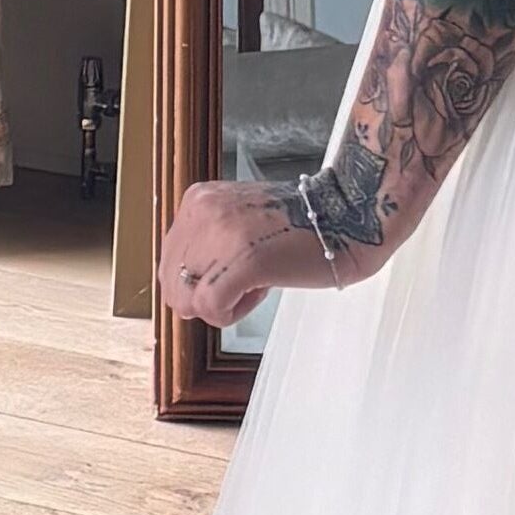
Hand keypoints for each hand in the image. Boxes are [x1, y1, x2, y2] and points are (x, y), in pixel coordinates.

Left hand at [157, 179, 345, 324]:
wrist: (346, 216)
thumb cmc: (298, 226)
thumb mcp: (236, 220)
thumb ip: (206, 244)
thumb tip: (181, 294)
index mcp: (197, 200)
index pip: (168, 261)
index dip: (198, 283)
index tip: (232, 274)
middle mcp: (202, 212)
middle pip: (172, 284)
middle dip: (205, 298)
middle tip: (244, 284)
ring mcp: (221, 234)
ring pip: (188, 300)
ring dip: (222, 305)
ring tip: (255, 284)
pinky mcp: (243, 259)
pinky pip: (211, 308)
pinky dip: (232, 314)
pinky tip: (260, 292)